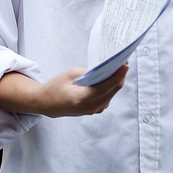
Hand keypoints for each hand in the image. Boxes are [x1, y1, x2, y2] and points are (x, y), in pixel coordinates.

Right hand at [0, 64, 127, 117]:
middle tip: (123, 61)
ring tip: (119, 68)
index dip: (117, 75)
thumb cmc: (56, 87)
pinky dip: (111, 87)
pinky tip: (111, 78)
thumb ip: (89, 73)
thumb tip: (106, 69)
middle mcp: (91, 107)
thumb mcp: (71, 74)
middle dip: (119, 75)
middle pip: (112, 90)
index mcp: (82, 98)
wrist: (48, 103)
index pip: (105, 87)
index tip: (125, 65)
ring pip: (111, 94)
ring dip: (116, 81)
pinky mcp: (95, 110)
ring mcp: (94, 110)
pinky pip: (108, 97)